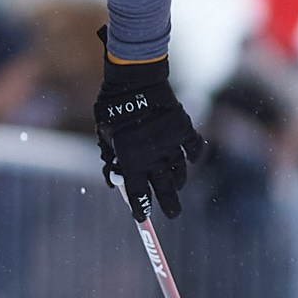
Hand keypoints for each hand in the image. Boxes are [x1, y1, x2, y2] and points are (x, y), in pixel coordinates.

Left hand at [93, 40, 204, 219]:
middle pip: (164, 189)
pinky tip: (190, 159)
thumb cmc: (112, 108)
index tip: (142, 217)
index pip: (138, 193)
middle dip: (168, 205)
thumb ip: (110, 159)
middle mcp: (153, 157)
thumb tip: (114, 182)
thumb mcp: (103, 136)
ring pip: (179, 172)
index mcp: (131, 160)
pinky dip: (193, 155)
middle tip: (172, 214)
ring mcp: (171, 144)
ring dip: (177, 180)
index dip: (140, 208)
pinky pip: (194, 149)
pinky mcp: (184, 130)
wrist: (134, 80)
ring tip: (176, 185)